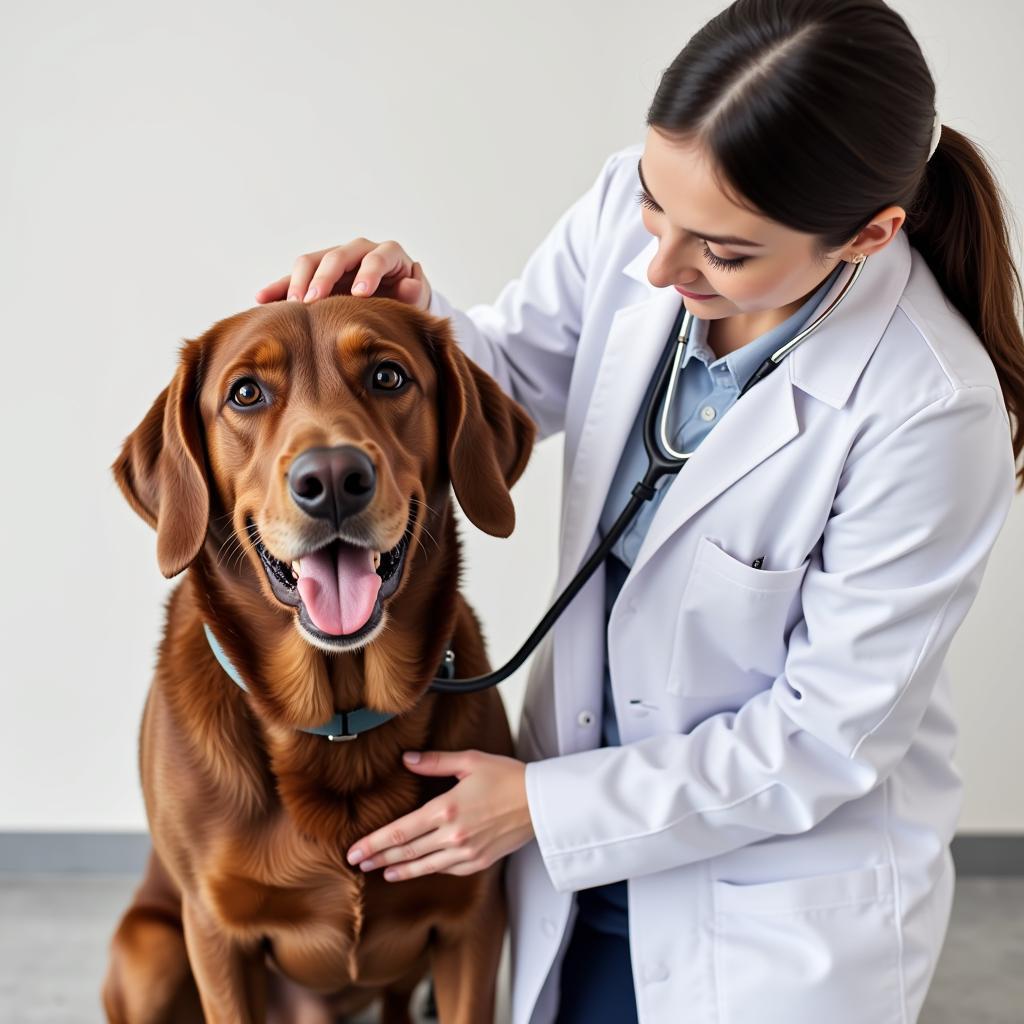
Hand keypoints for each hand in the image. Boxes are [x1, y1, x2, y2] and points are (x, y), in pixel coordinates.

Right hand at [254, 238, 432, 309]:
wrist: (396, 303)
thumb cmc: (408, 302)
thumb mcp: (416, 299)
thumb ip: (415, 293)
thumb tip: (410, 284)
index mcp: (386, 254)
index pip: (376, 258)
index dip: (368, 274)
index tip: (360, 295)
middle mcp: (358, 252)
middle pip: (337, 256)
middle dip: (324, 277)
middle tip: (314, 300)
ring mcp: (335, 261)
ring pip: (311, 262)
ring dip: (298, 281)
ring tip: (292, 305)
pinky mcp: (317, 275)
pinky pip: (293, 278)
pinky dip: (278, 287)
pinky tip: (262, 298)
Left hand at [346, 750, 534, 880]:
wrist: (540, 802)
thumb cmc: (507, 777)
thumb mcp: (469, 762)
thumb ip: (435, 762)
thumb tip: (407, 759)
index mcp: (447, 809)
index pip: (401, 831)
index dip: (374, 843)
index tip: (354, 851)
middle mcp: (453, 835)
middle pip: (407, 851)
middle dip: (378, 858)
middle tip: (356, 863)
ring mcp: (466, 852)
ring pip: (424, 866)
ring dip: (399, 869)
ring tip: (381, 872)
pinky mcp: (478, 861)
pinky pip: (446, 869)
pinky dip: (426, 870)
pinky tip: (416, 869)